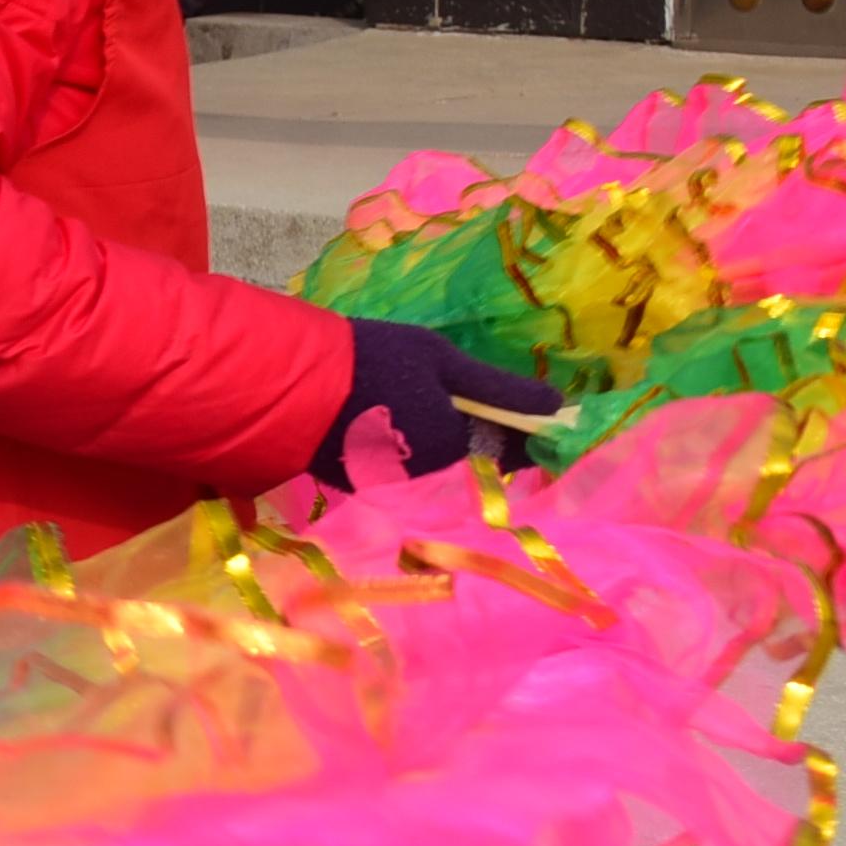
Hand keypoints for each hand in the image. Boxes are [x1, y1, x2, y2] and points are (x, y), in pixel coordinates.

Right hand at [308, 318, 560, 489]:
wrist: (286, 383)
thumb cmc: (372, 361)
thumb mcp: (441, 360)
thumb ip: (500, 389)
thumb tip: (560, 406)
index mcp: (456, 447)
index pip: (510, 451)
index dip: (522, 431)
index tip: (525, 413)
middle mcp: (428, 477)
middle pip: (468, 458)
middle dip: (472, 432)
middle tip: (454, 396)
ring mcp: (390, 484)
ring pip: (431, 463)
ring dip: (433, 438)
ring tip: (412, 401)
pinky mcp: (356, 482)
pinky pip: (397, 467)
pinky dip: (399, 445)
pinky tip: (382, 416)